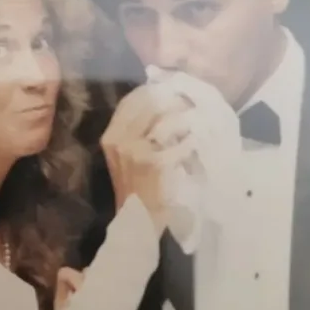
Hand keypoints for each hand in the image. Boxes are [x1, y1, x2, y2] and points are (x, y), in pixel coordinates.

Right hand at [101, 84, 196, 232]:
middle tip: (191, 103)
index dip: (153, 91)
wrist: (137, 219)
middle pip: (149, 105)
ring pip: (166, 120)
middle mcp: (118, 140)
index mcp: (111, 136)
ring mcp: (135, 151)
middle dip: (174, 101)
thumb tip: (160, 101)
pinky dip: (192, 142)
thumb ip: (136, 130)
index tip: (172, 90)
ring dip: (186, 119)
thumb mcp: (125, 155)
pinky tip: (198, 144)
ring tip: (198, 121)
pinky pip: (180, 144)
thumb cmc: (136, 186)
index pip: (131, 100)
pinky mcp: (154, 164)